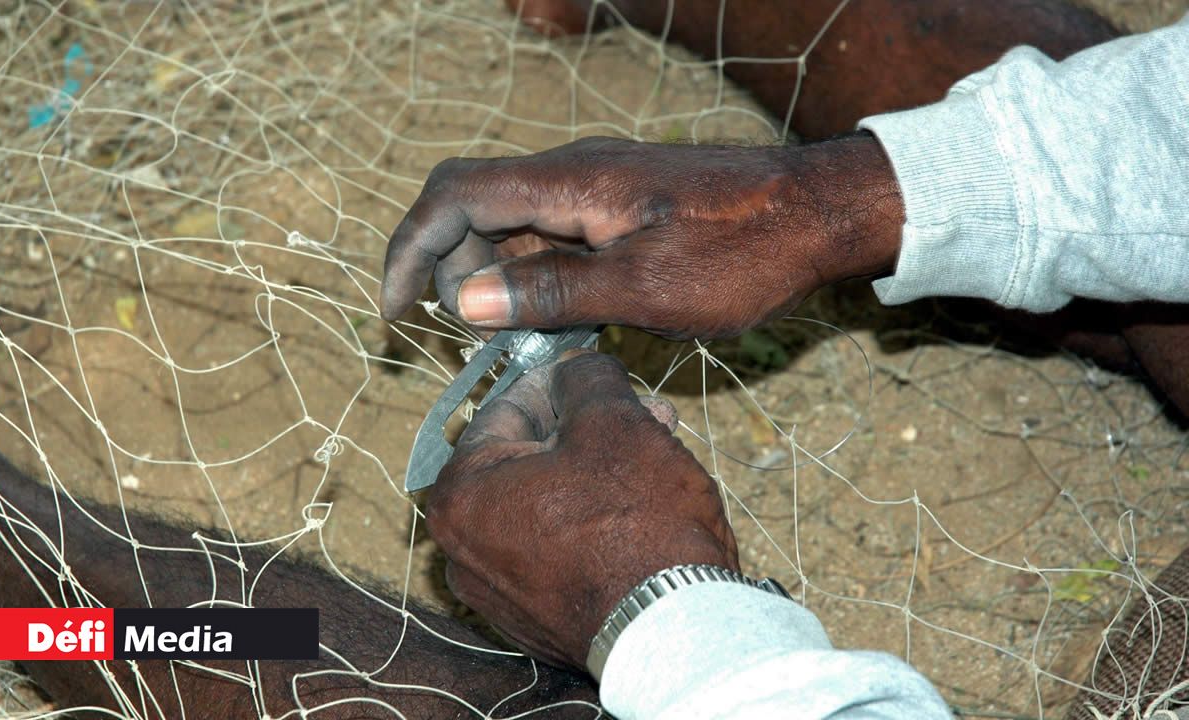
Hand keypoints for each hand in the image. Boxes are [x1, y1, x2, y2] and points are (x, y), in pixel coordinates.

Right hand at [381, 134, 901, 339]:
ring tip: (511, 339)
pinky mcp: (620, 204)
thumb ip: (553, 293)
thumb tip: (466, 301)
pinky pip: (553, 233)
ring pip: (513, 223)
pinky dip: (535, 274)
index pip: (454, 196)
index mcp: (571, 184)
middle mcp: (574, 174)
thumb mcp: (646, 289)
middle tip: (460, 339)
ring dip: (494, 277)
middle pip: (474, 207)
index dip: (410, 249)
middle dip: (448, 269)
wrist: (821, 213)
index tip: (394, 311)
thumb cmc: (745, 252)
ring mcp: (598, 186)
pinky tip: (557, 321)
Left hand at [426, 351, 738, 668]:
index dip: (562, 382)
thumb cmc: (636, 522)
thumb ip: (584, 377)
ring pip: (547, 504)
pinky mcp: (535, 621)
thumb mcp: (613, 420)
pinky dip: (593, 524)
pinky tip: (641, 509)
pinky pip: (558, 551)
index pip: (506, 408)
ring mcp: (496, 593)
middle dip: (588, 430)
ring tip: (656, 454)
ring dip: (597, 472)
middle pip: (529, 459)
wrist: (675, 629)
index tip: (596, 372)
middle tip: (644, 413)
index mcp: (461, 494)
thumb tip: (576, 370)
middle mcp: (462, 550)